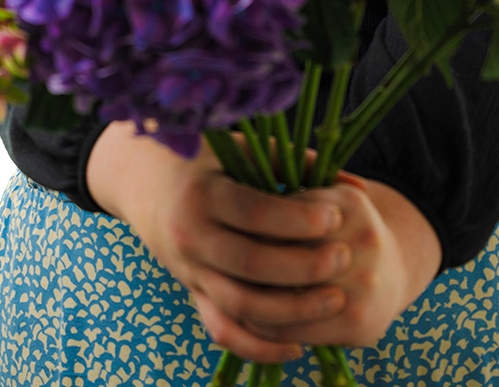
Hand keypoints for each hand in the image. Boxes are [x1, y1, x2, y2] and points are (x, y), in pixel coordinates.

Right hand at [86, 122, 354, 363]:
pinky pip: (224, 331)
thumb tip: (354, 185)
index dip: (299, 219)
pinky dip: (260, 346)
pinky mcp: (193, 294)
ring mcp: (190, 272)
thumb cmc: (205, 160)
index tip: (337, 217)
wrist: (145, 183)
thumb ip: (295, 164)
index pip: (255, 213)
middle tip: (344, 256)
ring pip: (240, 305)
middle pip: (251, 263)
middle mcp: (191, 237)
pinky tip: (298, 347)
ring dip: (292, 310)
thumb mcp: (241, 151)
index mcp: (203, 195)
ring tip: (335, 298)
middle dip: (304, 265)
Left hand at [242, 170, 441, 349]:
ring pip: (286, 298)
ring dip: (252, 299)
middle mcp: (363, 241)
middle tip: (222, 263)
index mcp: (348, 204)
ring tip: (230, 291)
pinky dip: (267, 329)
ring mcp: (364, 285)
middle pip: (284, 255)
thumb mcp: (326, 198)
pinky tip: (252, 319)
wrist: (393, 271)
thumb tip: (242, 194)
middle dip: (250, 262)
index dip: (251, 226)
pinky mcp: (359, 324)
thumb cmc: (343, 229)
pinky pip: (297, 330)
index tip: (231, 231)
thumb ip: (292, 192)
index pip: (283, 216)